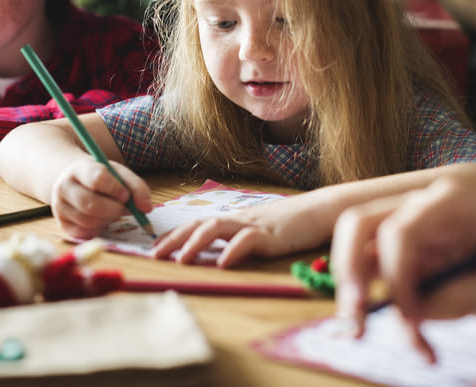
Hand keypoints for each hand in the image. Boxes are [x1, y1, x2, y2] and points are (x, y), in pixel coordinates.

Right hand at [51, 156, 151, 239]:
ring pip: (89, 221)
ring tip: (112, 211)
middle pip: (91, 204)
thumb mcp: (119, 174)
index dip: (116, 189)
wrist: (78, 184)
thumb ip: (136, 187)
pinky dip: (100, 228)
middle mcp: (63, 187)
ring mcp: (60, 208)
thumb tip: (146, 208)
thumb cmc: (102, 179)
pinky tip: (103, 219)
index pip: (97, 178)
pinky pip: (86, 233)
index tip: (125, 194)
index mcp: (78, 169)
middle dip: (114, 209)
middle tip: (123, 207)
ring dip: (108, 219)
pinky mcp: (63, 226)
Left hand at [152, 195, 329, 267]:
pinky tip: (222, 264)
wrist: (320, 211)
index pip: (198, 224)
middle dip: (174, 239)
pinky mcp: (271, 234)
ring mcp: (254, 224)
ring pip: (217, 228)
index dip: (175, 235)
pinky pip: (247, 240)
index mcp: (235, 220)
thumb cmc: (292, 224)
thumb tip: (218, 256)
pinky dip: (233, 251)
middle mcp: (239, 219)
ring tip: (180, 259)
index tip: (155, 248)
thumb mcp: (260, 232)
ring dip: (195, 243)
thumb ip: (239, 241)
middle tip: (154, 255)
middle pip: (199, 224)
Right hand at [332, 178, 475, 362]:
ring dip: (352, 296)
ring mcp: (403, 230)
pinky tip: (416, 343)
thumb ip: (460, 296)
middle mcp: (416, 209)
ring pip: (356, 255)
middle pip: (357, 225)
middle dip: (349, 271)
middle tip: (354, 318)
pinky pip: (370, 280)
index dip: (397, 276)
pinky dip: (375, 311)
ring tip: (360, 334)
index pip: (400, 231)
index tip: (412, 320)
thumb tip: (415, 313)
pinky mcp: (397, 256)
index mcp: (447, 202)